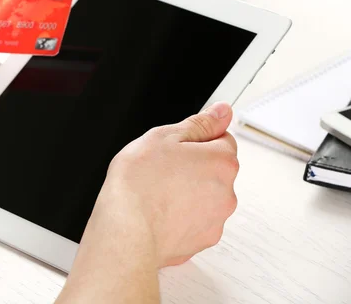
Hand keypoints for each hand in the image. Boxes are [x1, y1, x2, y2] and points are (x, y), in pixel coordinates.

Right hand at [102, 101, 238, 266]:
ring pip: (204, 198)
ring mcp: (215, 219)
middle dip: (193, 168)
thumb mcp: (163, 137)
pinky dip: (181, 218)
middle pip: (214, 171)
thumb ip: (198, 123)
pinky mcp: (201, 241)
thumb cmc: (139, 184)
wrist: (126, 231)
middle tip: (162, 170)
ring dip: (187, 193)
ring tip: (156, 194)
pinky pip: (194, 222)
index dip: (195, 141)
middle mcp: (227, 192)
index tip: (175, 149)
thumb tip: (221, 112)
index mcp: (221, 161)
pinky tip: (158, 214)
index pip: (222, 139)